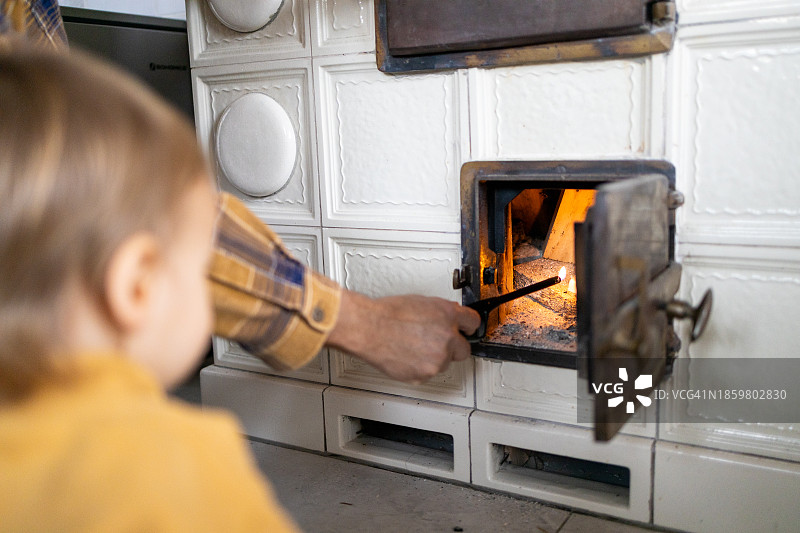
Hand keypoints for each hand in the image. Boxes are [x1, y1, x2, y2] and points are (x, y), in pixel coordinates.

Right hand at [326, 290, 480, 382]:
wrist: (368, 328)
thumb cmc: (387, 314)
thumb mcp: (421, 302)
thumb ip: (441, 312)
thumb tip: (449, 317)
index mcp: (448, 316)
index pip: (473, 323)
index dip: (468, 327)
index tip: (466, 330)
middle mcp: (446, 339)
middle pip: (464, 350)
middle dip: (453, 347)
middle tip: (436, 342)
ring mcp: (436, 359)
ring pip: (444, 364)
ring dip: (434, 358)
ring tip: (414, 346)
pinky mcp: (424, 375)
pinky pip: (428, 373)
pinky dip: (420, 368)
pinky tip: (407, 355)